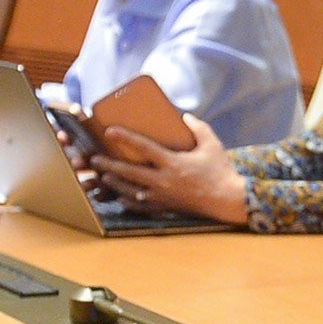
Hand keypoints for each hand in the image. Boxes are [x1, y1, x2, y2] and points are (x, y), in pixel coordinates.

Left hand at [91, 115, 247, 224]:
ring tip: (104, 176)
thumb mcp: (212, 145)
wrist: (228, 200)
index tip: (110, 131)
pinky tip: (121, 196)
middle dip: (109, 165)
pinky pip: (141, 206)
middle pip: (129, 172)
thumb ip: (198, 128)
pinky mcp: (166, 207)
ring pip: (131, 190)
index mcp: (173, 163)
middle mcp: (164, 180)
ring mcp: (163, 196)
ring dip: (115, 182)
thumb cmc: (221, 171)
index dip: (125, 138)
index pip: (144, 148)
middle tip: (94, 159)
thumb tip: (184, 116)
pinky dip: (129, 201)